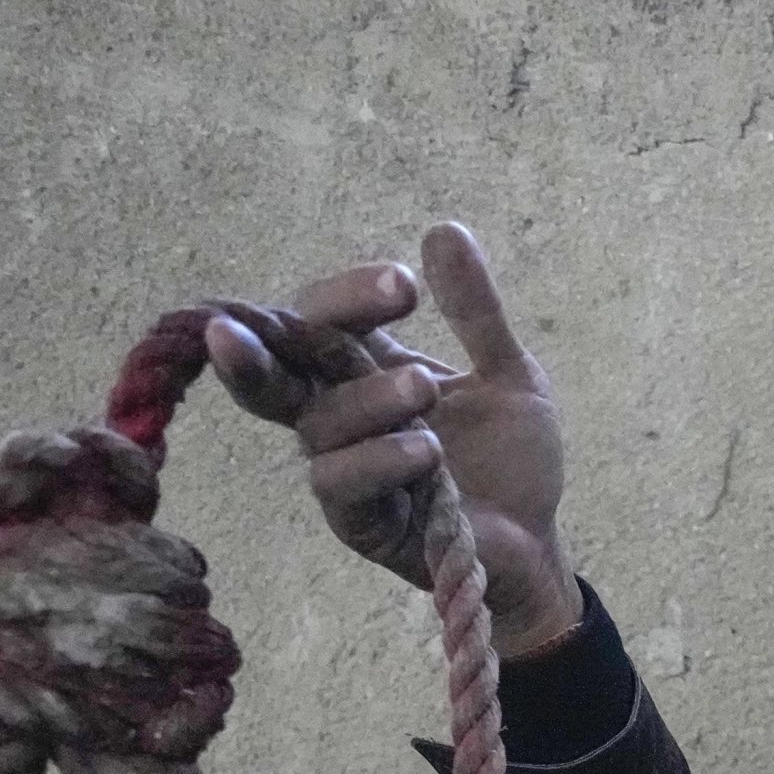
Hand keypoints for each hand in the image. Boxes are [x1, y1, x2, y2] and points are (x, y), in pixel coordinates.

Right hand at [201, 220, 583, 659]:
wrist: (536, 545)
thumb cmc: (510, 463)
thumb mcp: (509, 375)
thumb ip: (476, 312)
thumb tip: (443, 228)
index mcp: (362, 370)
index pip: (322, 319)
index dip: (348, 298)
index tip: (404, 286)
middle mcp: (337, 415)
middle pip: (274, 370)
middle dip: (257, 346)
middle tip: (237, 328)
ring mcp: (342, 469)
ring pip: (317, 425)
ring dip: (367, 400)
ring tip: (424, 390)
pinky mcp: (357, 523)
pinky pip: (341, 486)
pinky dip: (380, 461)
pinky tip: (425, 450)